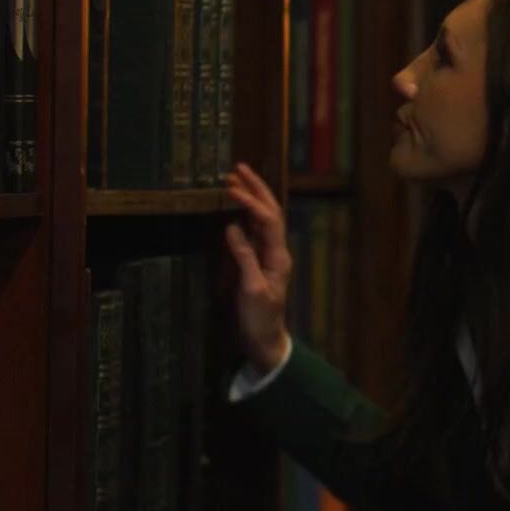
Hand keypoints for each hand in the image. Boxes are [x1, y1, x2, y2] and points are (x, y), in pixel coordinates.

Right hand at [223, 163, 290, 372]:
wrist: (265, 341)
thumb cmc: (260, 319)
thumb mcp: (250, 289)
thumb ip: (244, 257)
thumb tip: (232, 226)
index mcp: (278, 256)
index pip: (267, 220)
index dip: (251, 202)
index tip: (231, 188)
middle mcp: (277, 252)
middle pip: (270, 213)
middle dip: (256, 190)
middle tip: (238, 169)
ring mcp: (268, 256)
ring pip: (262, 221)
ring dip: (251, 200)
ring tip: (234, 182)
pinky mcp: (258, 263)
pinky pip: (254, 233)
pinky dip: (245, 217)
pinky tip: (234, 210)